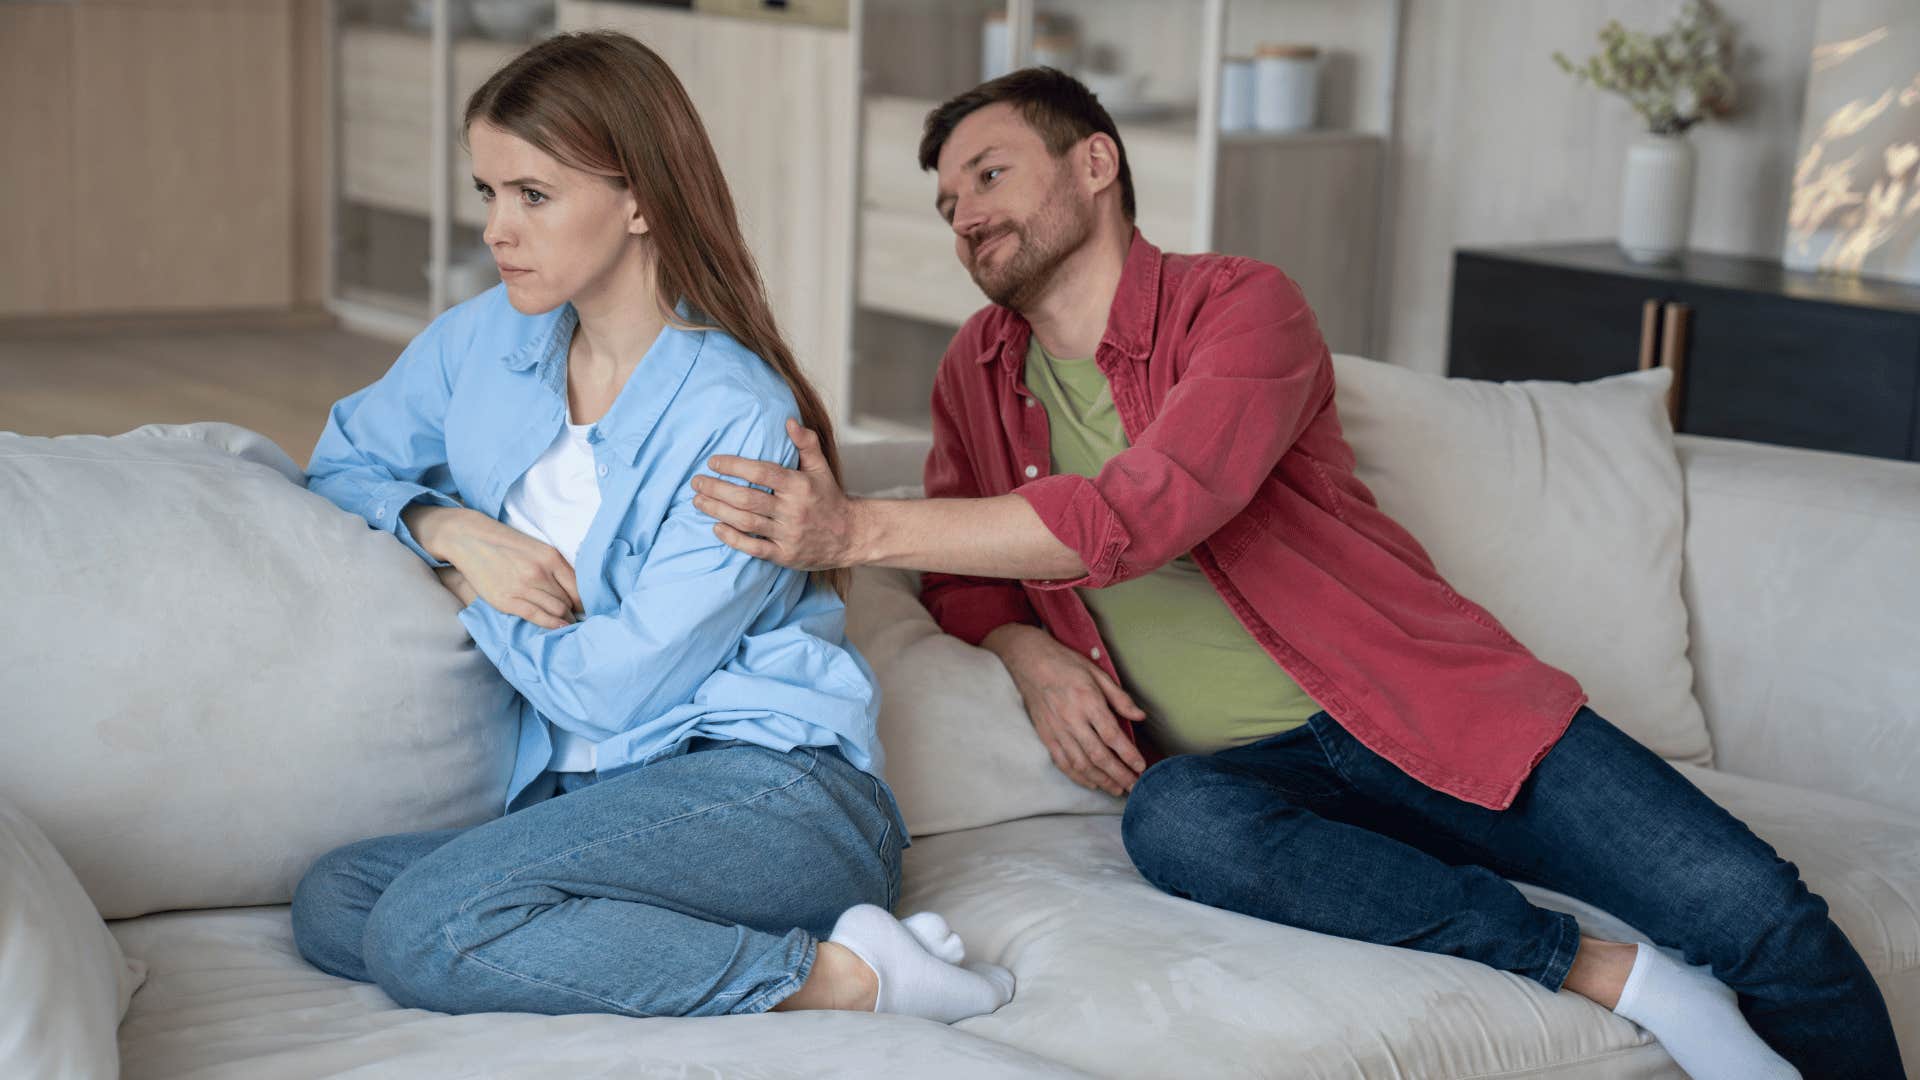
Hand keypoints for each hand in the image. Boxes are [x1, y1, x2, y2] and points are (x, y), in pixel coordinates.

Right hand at [438, 513, 582, 629]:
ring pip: (555, 610)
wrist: (470, 539)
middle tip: (579, 618)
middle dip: (575, 612)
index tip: (587, 607)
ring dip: (565, 619)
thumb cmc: (507, 544)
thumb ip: (557, 568)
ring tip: (568, 624)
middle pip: (568, 601)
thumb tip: (576, 591)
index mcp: (551, 557)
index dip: (586, 601)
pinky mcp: (506, 600)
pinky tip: (559, 627)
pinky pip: (536, 616)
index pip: (578, 587)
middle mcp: (539, 572)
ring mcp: (523, 587)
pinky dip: (551, 624)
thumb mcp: (538, 548)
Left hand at [693, 418, 856, 569]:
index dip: (734, 466)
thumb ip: (806, 443)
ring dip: (718, 511)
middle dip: (717, 489)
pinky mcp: (785, 555)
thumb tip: (789, 421)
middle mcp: (793, 510)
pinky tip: (717, 527)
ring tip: (698, 501)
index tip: (713, 461)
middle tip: (697, 482)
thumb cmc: (829, 498)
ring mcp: (789, 534)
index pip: (761, 472)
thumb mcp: (821, 468)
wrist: (851, 535)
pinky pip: (754, 548)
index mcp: (799, 485)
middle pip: (748, 498)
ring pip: (747, 522)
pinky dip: (733, 538)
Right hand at [983, 624, 1146, 795]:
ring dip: (1101, 780)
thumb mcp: (1097, 672)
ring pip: (1081, 764)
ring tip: (1117, 789)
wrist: (1029, 661)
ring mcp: (1057, 730)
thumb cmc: (1065, 664)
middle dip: (1119, 774)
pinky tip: (1093, 783)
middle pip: (1098, 755)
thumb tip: (1140, 717)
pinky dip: (1079, 777)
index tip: (1141, 767)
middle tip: (1134, 787)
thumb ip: (1119, 697)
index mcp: (1087, 701)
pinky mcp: (1046, 736)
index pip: (1112, 735)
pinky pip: (1063, 763)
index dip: (1128, 754)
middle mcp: (1072, 719)